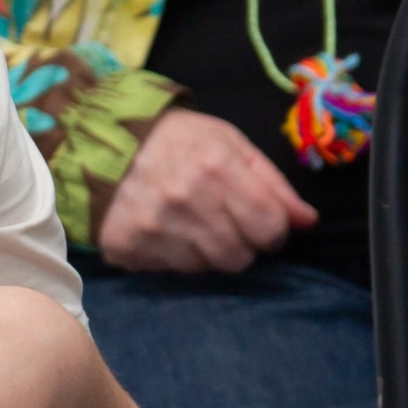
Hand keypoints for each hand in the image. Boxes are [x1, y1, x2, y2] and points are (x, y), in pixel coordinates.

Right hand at [96, 107, 317, 272]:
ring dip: (206, 252)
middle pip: (240, 257)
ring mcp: (153, 226)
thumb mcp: (228, 143)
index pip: (270, 229)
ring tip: (190, 224)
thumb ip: (272, 183)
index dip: (271, 229)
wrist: (99, 136)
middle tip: (221, 222)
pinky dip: (173, 256)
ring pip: (206, 269)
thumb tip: (308, 222)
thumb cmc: (175, 138)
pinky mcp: (126, 245)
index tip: (258, 220)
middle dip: (239, 243)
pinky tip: (163, 231)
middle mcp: (184, 200)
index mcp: (216, 167)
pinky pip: (170, 271)